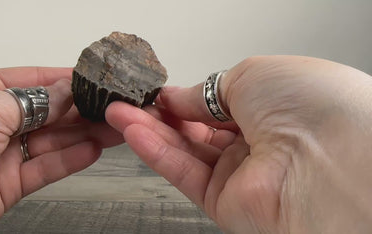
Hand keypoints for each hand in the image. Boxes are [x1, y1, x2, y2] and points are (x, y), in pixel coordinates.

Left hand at [0, 67, 122, 232]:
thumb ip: (36, 100)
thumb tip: (68, 90)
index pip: (35, 80)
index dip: (67, 80)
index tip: (97, 80)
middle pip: (50, 112)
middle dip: (83, 110)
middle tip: (114, 109)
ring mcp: (6, 152)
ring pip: (54, 140)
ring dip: (85, 135)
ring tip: (114, 129)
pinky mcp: (12, 182)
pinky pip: (47, 167)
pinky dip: (71, 160)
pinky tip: (93, 150)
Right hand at [106, 56, 371, 232]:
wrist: (327, 158)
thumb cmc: (308, 104)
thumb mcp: (252, 75)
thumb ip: (210, 89)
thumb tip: (182, 96)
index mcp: (273, 110)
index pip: (218, 105)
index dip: (186, 97)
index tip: (158, 90)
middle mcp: (259, 144)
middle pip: (198, 129)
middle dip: (162, 114)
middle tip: (130, 102)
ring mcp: (241, 175)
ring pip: (186, 152)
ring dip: (150, 131)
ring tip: (119, 113)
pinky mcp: (226, 203)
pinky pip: (185, 173)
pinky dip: (156, 153)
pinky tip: (133, 133)